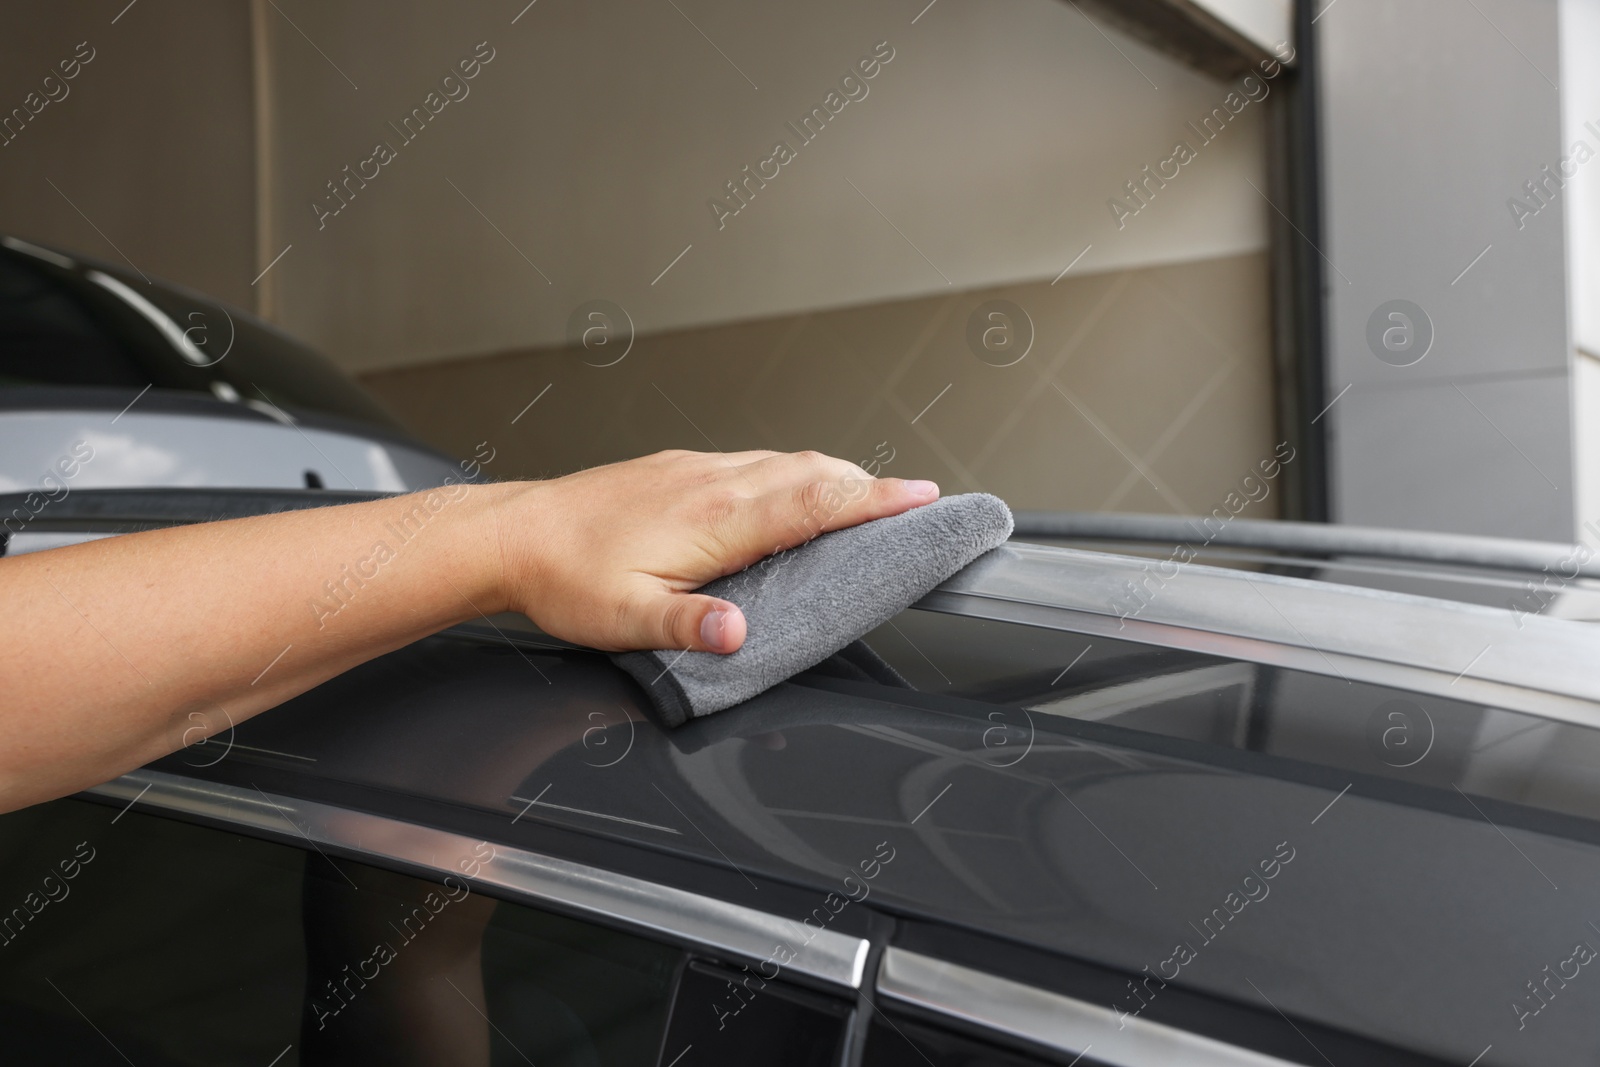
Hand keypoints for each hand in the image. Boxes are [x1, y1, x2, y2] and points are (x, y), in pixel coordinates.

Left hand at [489, 449, 938, 653]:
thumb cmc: (565, 576)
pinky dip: (795, 472)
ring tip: (868, 494)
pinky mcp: (680, 468)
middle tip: (916, 499)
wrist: (514, 534)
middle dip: (870, 484)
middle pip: (812, 471)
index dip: (874, 500)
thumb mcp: (624, 619)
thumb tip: (739, 637)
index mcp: (715, 518)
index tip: (923, 497)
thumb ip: (686, 627)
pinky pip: (756, 461)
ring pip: (784, 461)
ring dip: (835, 475)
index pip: (813, 502)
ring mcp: (697, 469)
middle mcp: (714, 482)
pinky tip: (791, 489)